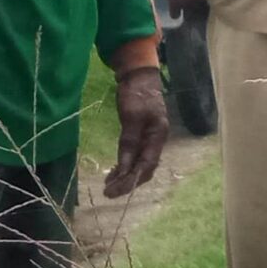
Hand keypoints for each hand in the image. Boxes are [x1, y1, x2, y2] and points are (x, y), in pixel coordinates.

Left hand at [106, 67, 167, 198]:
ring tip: (108, 185)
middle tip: (108, 192)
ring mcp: (148, 138)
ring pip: (138, 164)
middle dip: (127, 182)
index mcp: (158, 136)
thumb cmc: (137, 93)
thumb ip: (129, 141)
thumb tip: (125, 167)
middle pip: (144, 169)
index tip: (115, 190)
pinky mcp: (139, 135)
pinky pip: (133, 156)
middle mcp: (155, 141)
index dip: (131, 180)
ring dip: (124, 176)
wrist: (138, 75)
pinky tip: (114, 171)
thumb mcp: (132, 116)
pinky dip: (124, 165)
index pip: (146, 166)